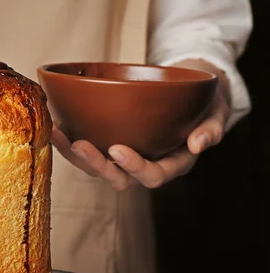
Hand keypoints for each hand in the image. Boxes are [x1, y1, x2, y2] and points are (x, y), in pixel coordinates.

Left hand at [51, 59, 230, 191]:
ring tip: (56, 134)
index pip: (152, 175)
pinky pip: (87, 149)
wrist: (191, 95)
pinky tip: (55, 125)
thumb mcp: (217, 112)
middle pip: (118, 177)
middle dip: (96, 164)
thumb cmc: (205, 106)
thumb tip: (199, 143)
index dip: (134, 166)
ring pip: (96, 167)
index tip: (117, 149)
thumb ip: (212, 128)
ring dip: (74, 154)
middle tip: (79, 144)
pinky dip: (69, 140)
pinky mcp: (109, 144)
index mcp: (172, 163)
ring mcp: (125, 157)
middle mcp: (144, 165)